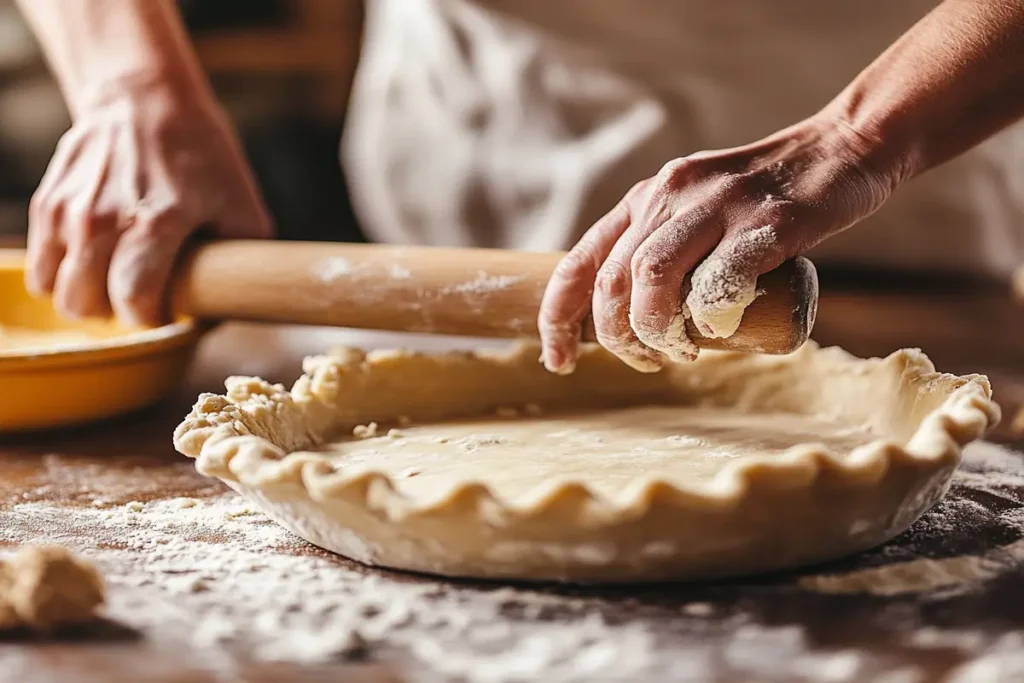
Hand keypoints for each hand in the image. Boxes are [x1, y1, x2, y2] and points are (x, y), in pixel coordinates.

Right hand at [26, 85, 271, 325]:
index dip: (152, 318)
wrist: (143, 96)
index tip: (167, 310)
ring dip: (86, 297)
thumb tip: (242, 299)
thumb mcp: (242, 202)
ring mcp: (68, 210)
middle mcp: (103, 217)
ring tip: (115, 279)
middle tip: (142, 294)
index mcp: (156, 220)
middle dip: (116, 312)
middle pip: (86, 303)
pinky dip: (62, 276)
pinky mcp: (46, 203)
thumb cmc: (200, 151)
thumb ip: (245, 257)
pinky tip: (92, 263)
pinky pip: (40, 267)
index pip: (133, 300)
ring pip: (57, 290)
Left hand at [538, 115, 898, 373]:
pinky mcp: (765, 223)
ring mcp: (717, 206)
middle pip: (612, 280)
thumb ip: (664, 248)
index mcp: (646, 199)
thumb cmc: (766, 200)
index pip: (580, 261)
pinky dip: (709, 317)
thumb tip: (635, 318)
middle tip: (647, 359)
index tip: (557, 360)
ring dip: (655, 329)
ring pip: (651, 277)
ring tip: (679, 351)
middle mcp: (670, 195)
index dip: (557, 317)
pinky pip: (719, 281)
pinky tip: (719, 330)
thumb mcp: (695, 212)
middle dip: (616, 336)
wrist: (842, 149)